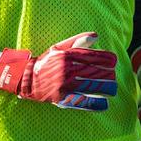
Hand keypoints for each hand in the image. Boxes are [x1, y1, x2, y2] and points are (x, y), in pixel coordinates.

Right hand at [0, 32, 117, 110]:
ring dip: (107, 89)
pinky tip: (104, 104)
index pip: (96, 57)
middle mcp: (68, 69)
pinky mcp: (62, 98)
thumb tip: (96, 36)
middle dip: (110, 76)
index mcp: (69, 55)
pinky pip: (84, 101)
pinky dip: (96, 104)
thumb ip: (78, 41)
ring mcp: (66, 84)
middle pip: (98, 72)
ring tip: (112, 90)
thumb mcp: (59, 48)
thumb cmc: (46, 62)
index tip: (114, 62)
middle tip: (112, 77)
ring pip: (94, 87)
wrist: (26, 78)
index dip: (109, 60)